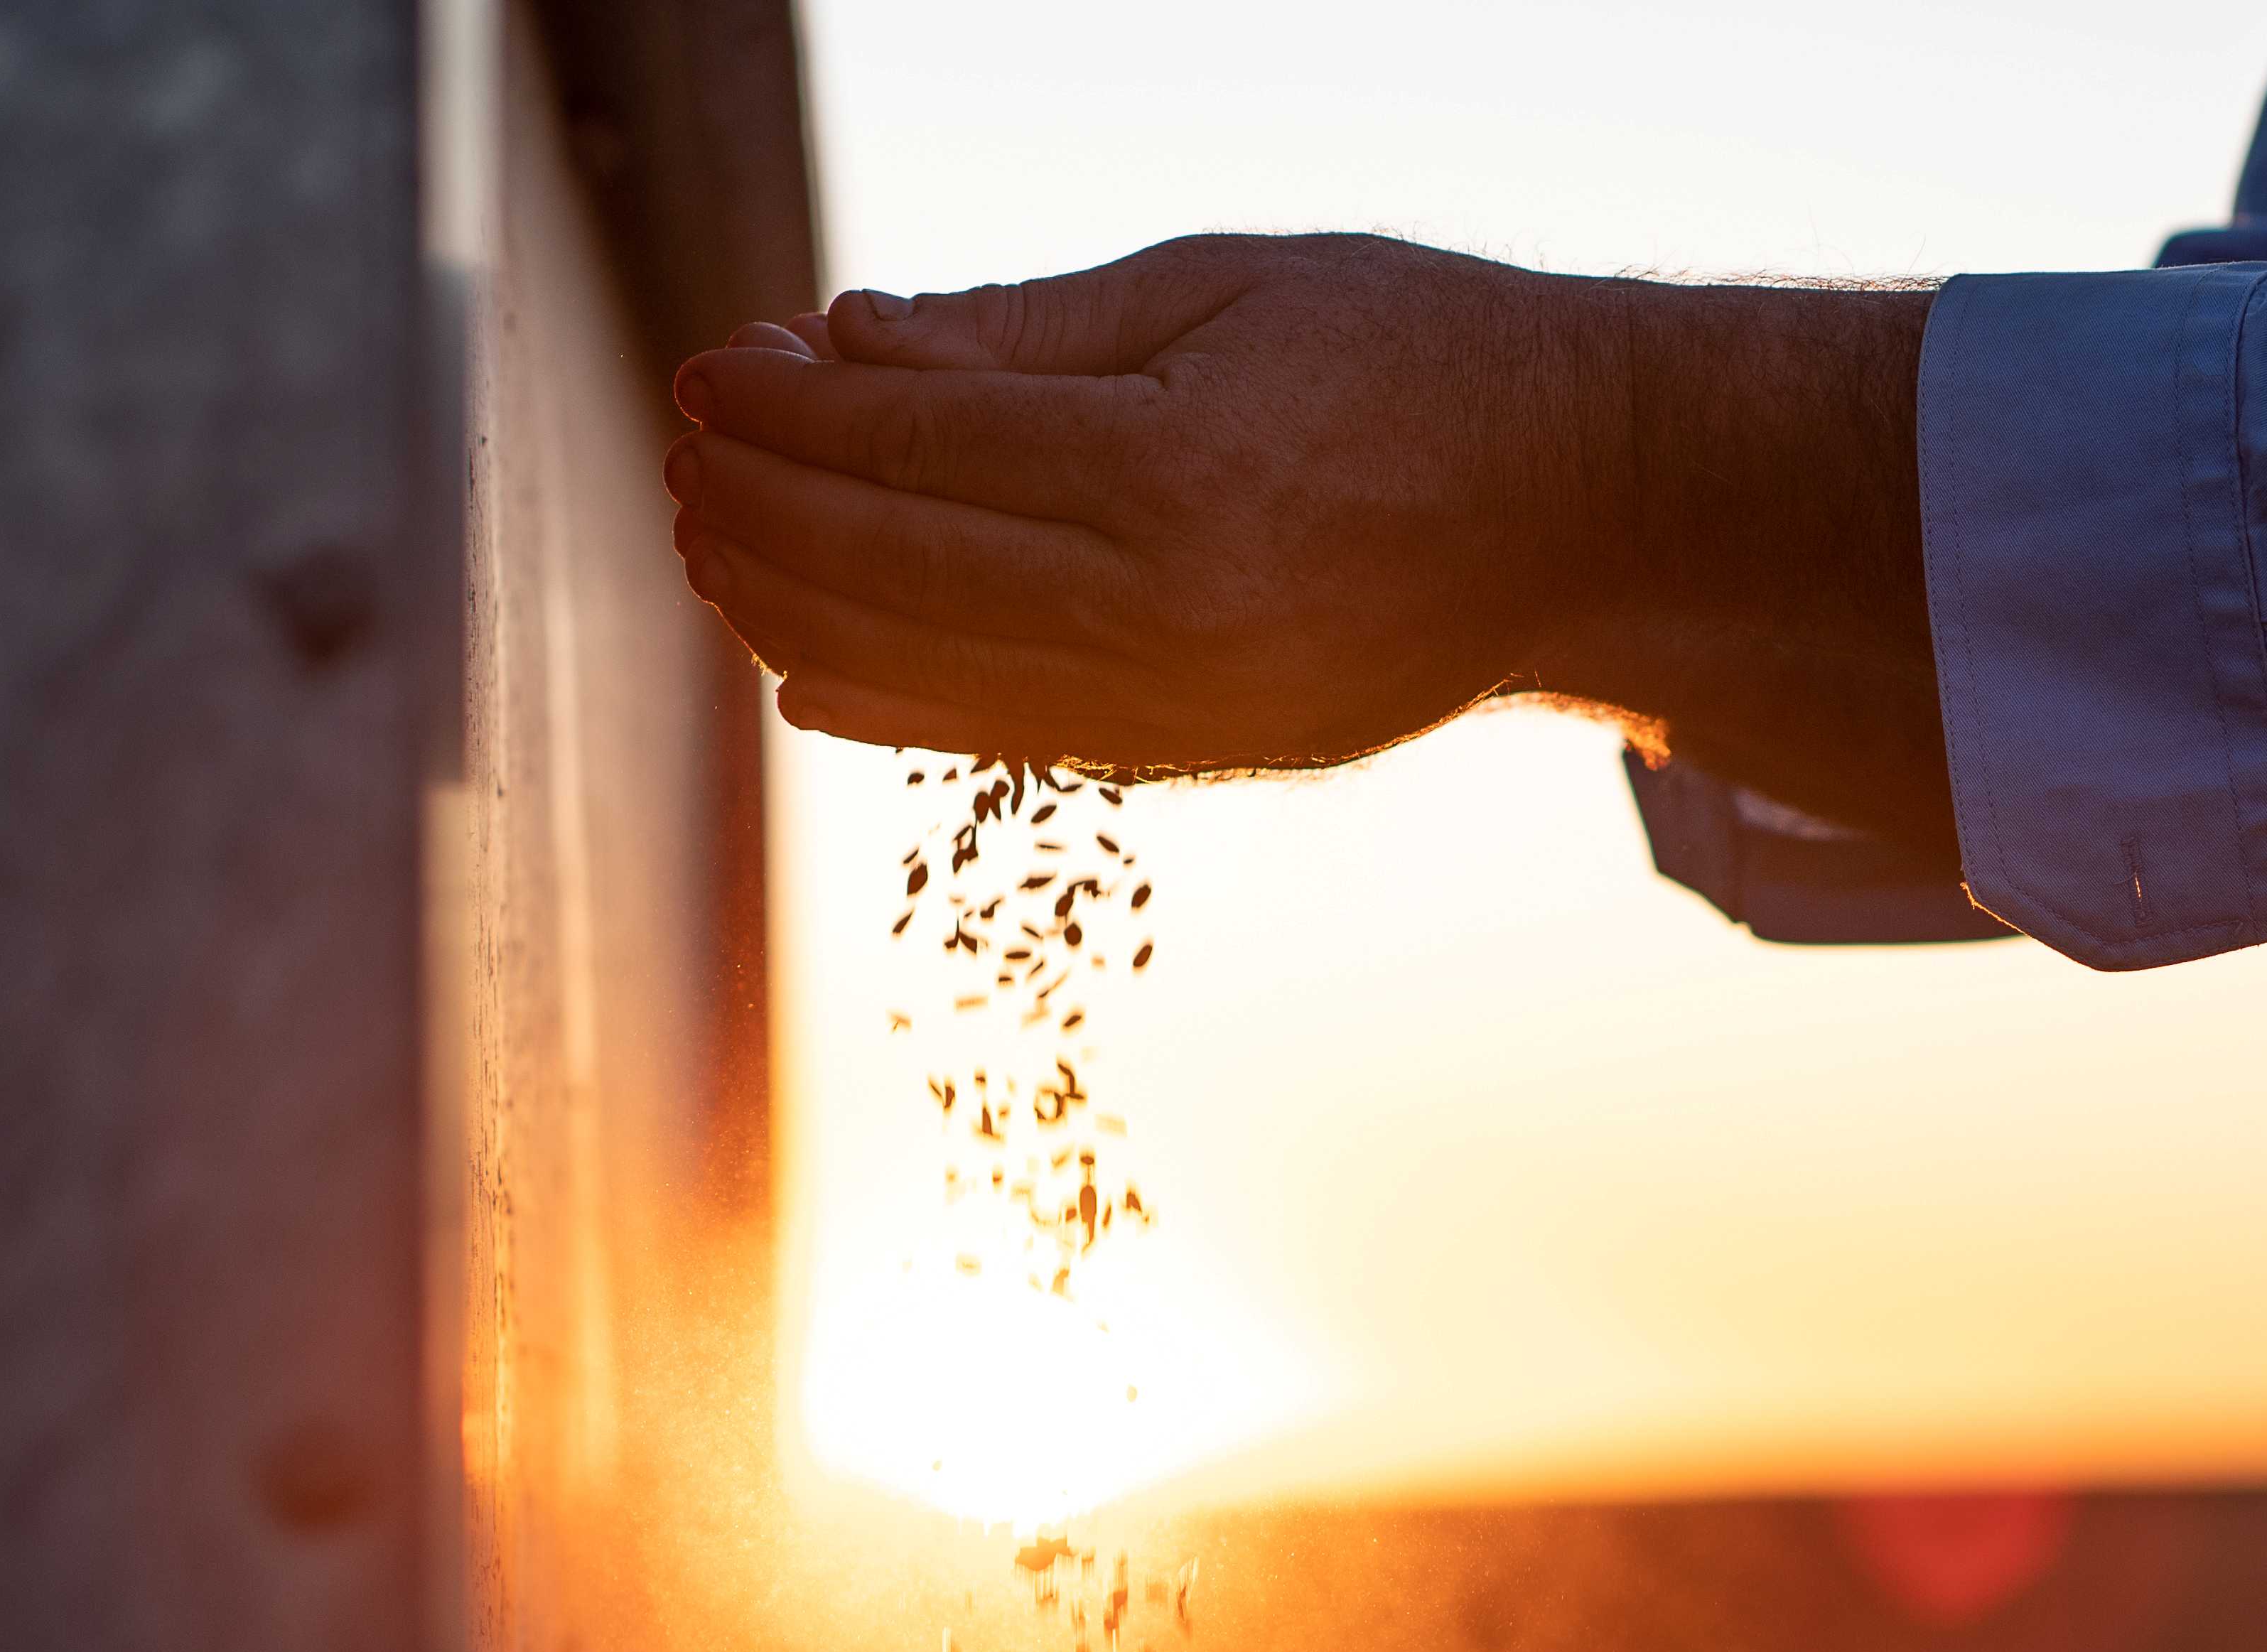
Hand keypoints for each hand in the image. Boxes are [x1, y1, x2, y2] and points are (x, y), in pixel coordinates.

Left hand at [664, 237, 1956, 853]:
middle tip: (685, 449)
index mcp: (1177, 467)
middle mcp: (1170, 608)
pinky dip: (885, 700)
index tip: (711, 368)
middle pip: (896, 563)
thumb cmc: (1416, 359)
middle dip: (762, 504)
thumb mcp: (1224, 285)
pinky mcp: (1199, 751)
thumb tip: (845, 344)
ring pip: (927, 665)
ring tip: (712, 541)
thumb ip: (1026, 331)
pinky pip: (1002, 734)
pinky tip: (800, 661)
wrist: (1582, 511)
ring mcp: (1184, 701)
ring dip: (792, 602)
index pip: (919, 443)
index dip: (790, 409)